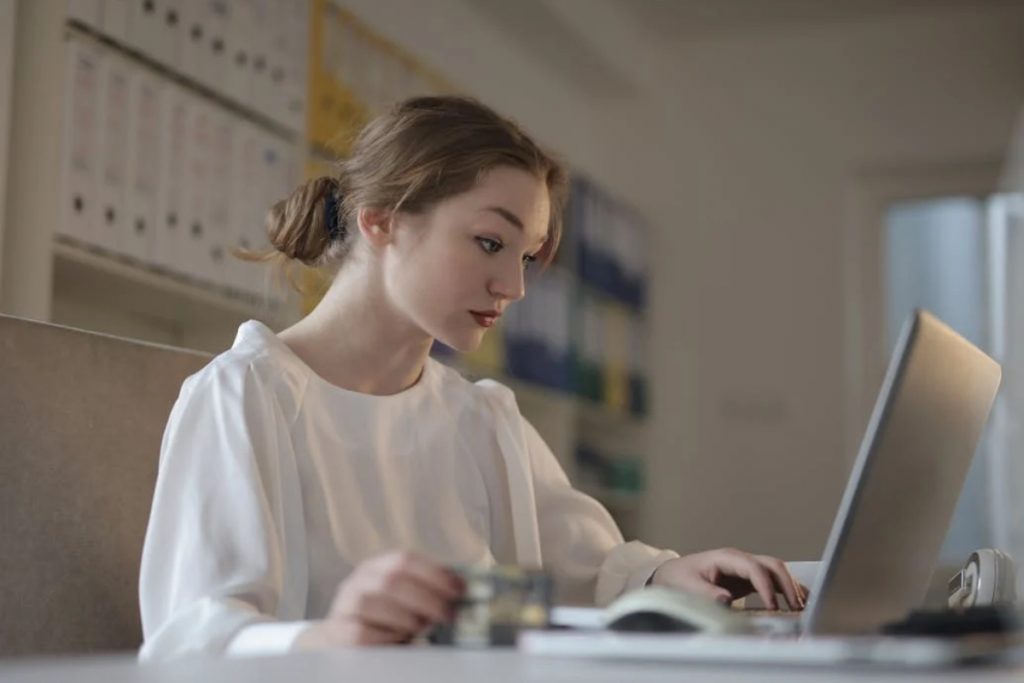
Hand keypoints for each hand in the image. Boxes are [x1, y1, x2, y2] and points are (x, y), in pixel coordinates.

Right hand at [294, 551, 463, 648]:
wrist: (344, 640)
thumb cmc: (385, 619)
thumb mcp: (405, 600)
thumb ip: (428, 593)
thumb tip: (465, 592)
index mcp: (378, 566)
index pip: (405, 559)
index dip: (435, 573)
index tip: (460, 589)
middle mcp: (358, 581)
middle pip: (392, 580)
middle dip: (427, 598)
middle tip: (449, 615)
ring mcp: (344, 605)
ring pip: (373, 603)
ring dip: (405, 617)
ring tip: (423, 629)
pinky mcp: (337, 631)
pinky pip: (361, 633)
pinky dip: (385, 637)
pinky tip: (400, 641)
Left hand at [650, 548, 807, 610]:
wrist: (672, 575)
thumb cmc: (679, 578)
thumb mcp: (688, 586)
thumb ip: (707, 593)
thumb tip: (726, 599)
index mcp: (726, 558)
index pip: (754, 568)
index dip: (766, 587)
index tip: (773, 607)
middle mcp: (739, 560)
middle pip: (771, 565)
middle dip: (787, 584)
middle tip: (796, 607)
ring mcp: (745, 568)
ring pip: (776, 571)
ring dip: (790, 586)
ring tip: (802, 607)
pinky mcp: (748, 579)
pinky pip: (772, 580)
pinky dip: (786, 590)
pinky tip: (798, 602)